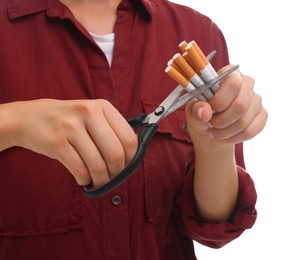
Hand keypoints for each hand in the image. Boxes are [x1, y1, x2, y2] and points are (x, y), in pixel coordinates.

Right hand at [4, 99, 137, 187]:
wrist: (29, 117)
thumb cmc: (67, 120)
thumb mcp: (92, 115)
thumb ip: (112, 131)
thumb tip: (132, 157)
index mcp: (102, 106)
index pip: (129, 139)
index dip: (130, 158)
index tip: (125, 166)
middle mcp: (88, 113)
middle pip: (116, 154)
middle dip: (117, 173)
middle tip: (112, 177)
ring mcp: (70, 127)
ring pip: (98, 165)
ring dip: (101, 180)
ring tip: (98, 181)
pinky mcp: (56, 142)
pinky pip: (80, 170)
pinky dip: (85, 180)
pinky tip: (84, 178)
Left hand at [185, 65, 267, 146]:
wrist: (209, 130)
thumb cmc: (201, 114)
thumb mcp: (192, 110)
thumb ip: (195, 108)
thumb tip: (204, 112)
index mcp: (229, 74)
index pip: (232, 83)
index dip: (219, 101)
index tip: (209, 109)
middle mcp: (247, 83)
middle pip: (240, 105)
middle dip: (221, 120)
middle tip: (210, 123)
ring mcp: (256, 99)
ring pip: (244, 121)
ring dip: (224, 131)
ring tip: (214, 130)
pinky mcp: (262, 115)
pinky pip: (250, 131)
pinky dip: (233, 138)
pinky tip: (225, 135)